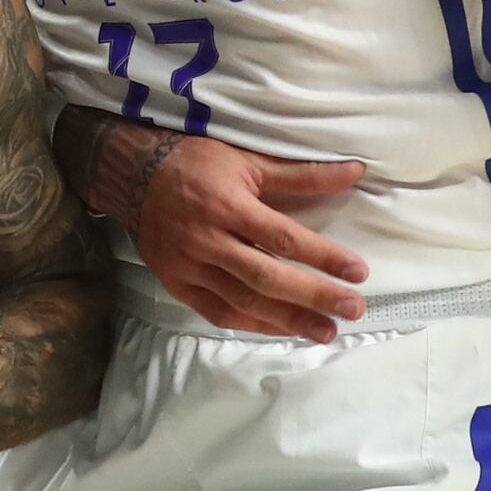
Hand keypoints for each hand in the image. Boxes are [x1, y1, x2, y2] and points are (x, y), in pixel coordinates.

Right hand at [128, 133, 368, 341]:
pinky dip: (252, 323)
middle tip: (352, 308)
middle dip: (314, 295)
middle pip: (267, 276)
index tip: (358, 272)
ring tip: (326, 330)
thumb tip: (355, 173)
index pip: (283, 237)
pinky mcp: (176, 284)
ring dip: (288, 319)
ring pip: (243, 300)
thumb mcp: (247, 159)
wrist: (132, 175)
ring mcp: (189, 265)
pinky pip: (218, 312)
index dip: (322, 257)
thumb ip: (301, 174)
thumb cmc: (196, 163)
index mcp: (227, 204)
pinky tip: (282, 329)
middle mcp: (207, 239)